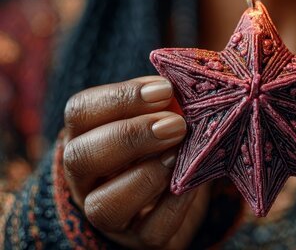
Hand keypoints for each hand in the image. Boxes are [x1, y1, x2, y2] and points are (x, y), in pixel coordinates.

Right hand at [62, 76, 208, 248]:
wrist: (173, 193)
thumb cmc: (161, 141)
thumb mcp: (158, 116)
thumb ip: (166, 103)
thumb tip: (188, 83)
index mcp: (85, 135)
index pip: (81, 111)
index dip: (120, 98)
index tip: (164, 89)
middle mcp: (86, 177)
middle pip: (82, 157)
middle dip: (130, 137)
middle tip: (176, 124)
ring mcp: (108, 213)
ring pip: (104, 205)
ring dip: (147, 175)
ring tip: (181, 153)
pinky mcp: (138, 238)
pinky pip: (150, 230)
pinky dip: (174, 206)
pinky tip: (194, 182)